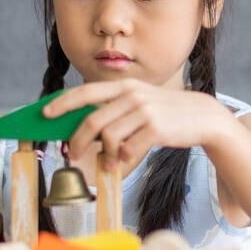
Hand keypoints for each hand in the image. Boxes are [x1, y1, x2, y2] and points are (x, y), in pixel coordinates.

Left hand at [43, 78, 232, 169]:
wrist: (203, 117)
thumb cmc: (167, 113)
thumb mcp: (142, 102)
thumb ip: (116, 111)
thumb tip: (86, 131)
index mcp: (126, 87)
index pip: (86, 92)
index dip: (63, 103)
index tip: (46, 114)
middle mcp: (133, 95)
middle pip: (92, 120)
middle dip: (78, 141)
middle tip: (73, 155)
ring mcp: (145, 111)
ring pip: (109, 138)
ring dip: (105, 155)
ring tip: (110, 162)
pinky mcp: (156, 129)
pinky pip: (128, 150)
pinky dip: (123, 160)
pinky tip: (126, 162)